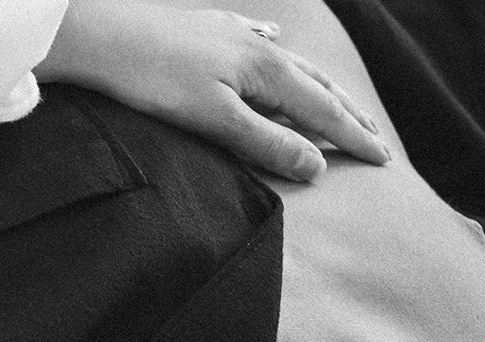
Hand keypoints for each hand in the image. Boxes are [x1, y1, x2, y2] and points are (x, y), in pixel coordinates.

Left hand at [36, 0, 392, 181]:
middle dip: (348, 114)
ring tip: (340, 101)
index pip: (323, 112)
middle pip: (316, 86)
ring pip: (290, 65)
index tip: (382, 160)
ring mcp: (232, 37)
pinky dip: (271, 47)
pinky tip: (274, 41)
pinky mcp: (205, 32)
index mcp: (267, 73)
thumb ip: (265, 142)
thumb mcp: (214, 119)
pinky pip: (251, 38)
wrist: (102, 37)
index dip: (353, 138)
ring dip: (319, 86)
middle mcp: (258, 50)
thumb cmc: (153, 79)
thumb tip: (316, 167)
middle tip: (378, 138)